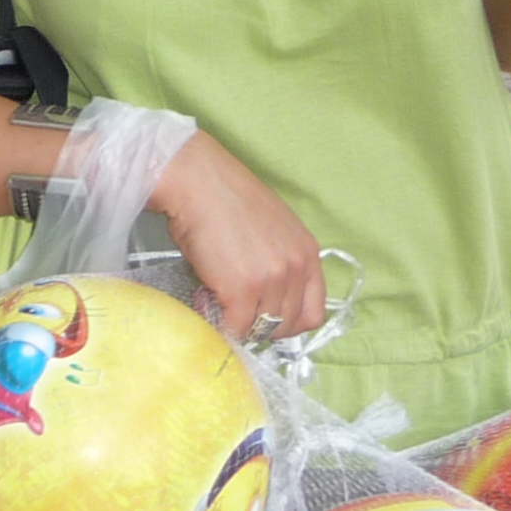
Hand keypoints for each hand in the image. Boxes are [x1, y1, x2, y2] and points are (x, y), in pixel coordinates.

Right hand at [157, 133, 326, 339]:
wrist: (196, 180)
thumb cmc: (224, 196)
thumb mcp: (272, 226)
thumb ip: (278, 260)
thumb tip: (265, 295)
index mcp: (307, 251)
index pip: (314, 312)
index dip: (289, 323)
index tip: (267, 320)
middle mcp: (296, 267)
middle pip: (287, 325)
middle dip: (259, 327)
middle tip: (234, 313)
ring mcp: (271, 279)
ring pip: (260, 329)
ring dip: (237, 324)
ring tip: (215, 302)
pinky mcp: (242, 289)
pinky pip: (236, 327)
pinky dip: (220, 325)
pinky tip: (205, 303)